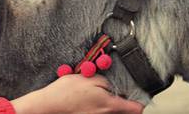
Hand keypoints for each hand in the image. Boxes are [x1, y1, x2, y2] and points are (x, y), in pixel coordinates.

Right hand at [11, 74, 143, 113]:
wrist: (48, 106)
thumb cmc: (67, 92)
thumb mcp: (90, 78)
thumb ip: (107, 82)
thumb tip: (115, 87)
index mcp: (110, 106)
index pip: (137, 109)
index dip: (140, 101)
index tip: (139, 93)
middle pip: (126, 113)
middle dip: (127, 103)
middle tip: (122, 92)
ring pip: (113, 113)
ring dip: (113, 105)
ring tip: (104, 94)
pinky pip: (101, 113)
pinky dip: (102, 107)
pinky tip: (93, 99)